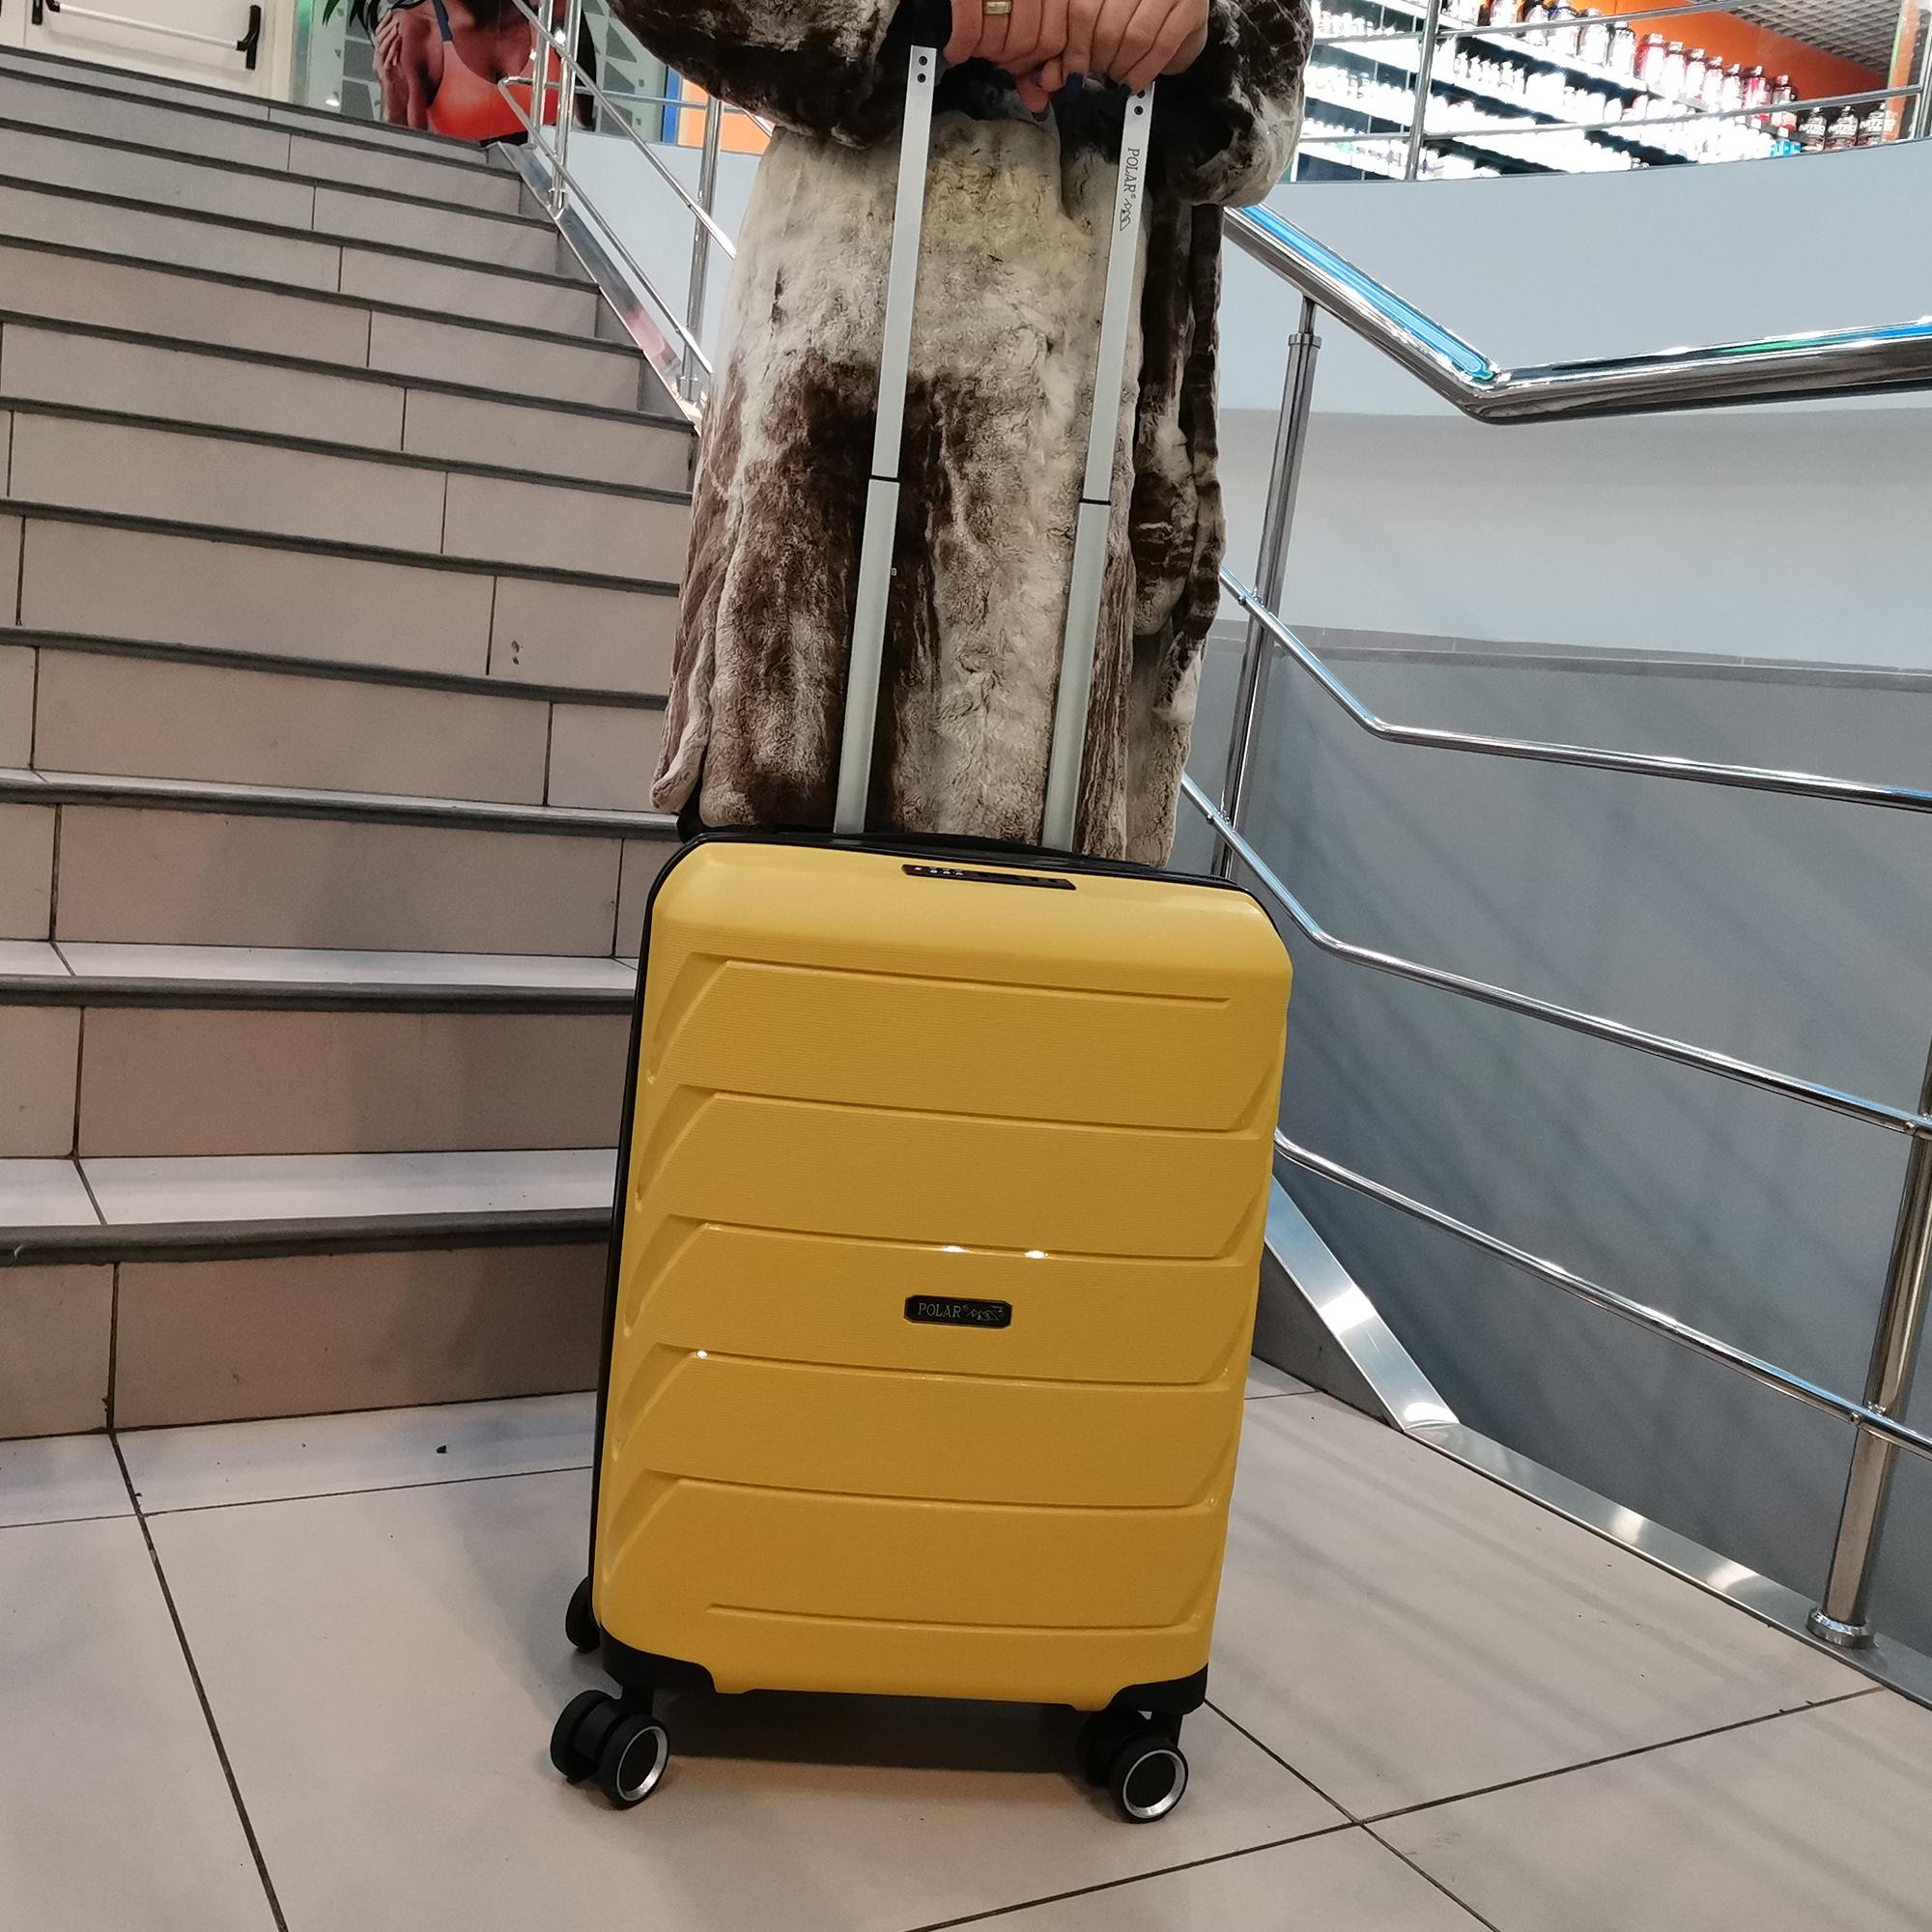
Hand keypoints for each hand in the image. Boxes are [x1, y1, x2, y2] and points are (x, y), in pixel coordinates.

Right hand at [946, 0, 1049, 71]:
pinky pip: (970, 29)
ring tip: (974, 47)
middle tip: (993, 56)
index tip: (1019, 65)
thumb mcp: (1028, 2)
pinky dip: (960, 47)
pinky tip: (956, 49)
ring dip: (983, 53)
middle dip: (1007, 60)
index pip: (1053, 40)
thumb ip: (1037, 41)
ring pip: (1001, 41)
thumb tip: (1039, 99)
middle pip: (1028, 46)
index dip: (1034, 62)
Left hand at [1035, 0, 1210, 94]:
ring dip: (1122, 68)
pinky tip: (1134, 81)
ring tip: (1117, 77)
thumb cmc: (1137, 10)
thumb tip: (1050, 80)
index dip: (1075, 50)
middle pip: (1107, 27)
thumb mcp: (1100, 20)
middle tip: (1099, 74)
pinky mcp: (1190, 8)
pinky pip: (1162, 46)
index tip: (1073, 75)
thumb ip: (1073, 47)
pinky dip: (1144, 71)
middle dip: (1100, 62)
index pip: (1083, 10)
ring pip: (1134, 38)